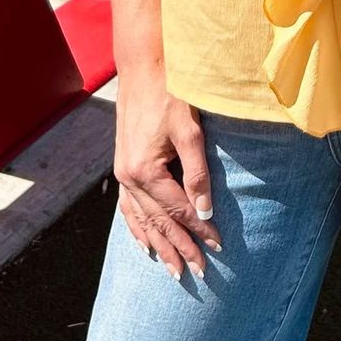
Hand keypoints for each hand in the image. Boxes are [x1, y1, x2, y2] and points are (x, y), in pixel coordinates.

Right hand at [112, 64, 222, 280]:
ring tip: (173, 270)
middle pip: (158, 221)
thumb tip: (204, 211)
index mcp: (145, 170)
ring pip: (142, 219)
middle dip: (179, 248)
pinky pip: (128, 207)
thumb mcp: (189, 130)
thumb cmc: (171, 92)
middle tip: (198, 274)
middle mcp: (129, 176)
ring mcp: (123, 172)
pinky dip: (137, 228)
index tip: (218, 248)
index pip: (178, 210)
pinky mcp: (123, 165)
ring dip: (159, 245)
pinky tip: (144, 243)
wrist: (144, 66)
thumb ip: (196, 172)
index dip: (199, 230)